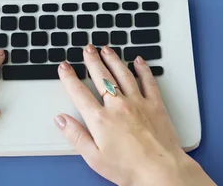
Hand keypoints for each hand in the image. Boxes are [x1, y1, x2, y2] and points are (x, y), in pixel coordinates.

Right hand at [55, 44, 214, 185]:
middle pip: (101, 77)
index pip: (79, 92)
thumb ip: (75, 136)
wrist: (161, 172)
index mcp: (100, 119)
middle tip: (87, 49)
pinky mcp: (155, 105)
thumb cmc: (129, 168)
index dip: (69, 78)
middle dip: (92, 61)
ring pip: (122, 74)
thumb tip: (60, 120)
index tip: (64, 67)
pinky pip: (148, 81)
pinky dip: (143, 69)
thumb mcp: (94, 157)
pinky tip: (138, 61)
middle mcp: (118, 106)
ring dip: (113, 59)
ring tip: (106, 49)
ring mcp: (138, 103)